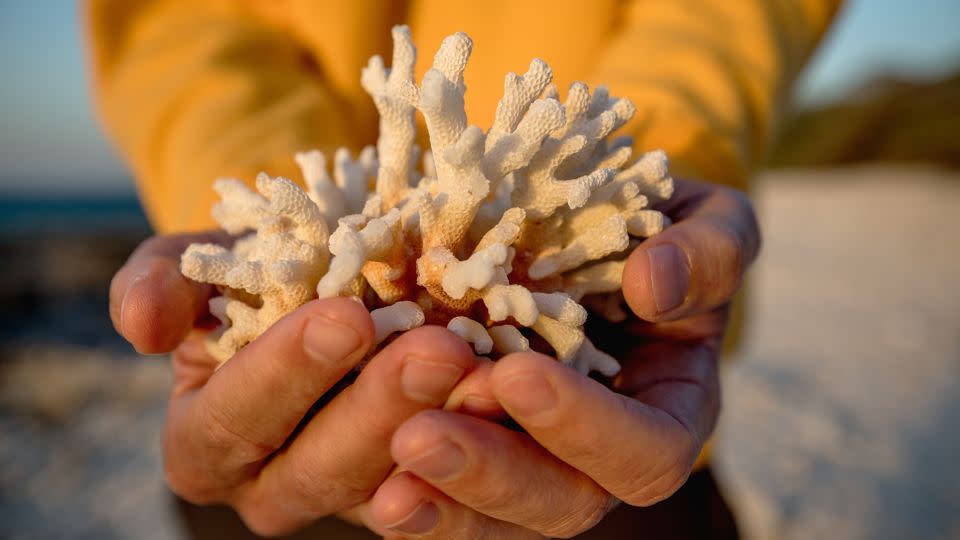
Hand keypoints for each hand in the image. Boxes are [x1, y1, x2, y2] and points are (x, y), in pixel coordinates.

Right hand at [110, 233, 490, 536]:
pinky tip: (519, 402)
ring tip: (492, 375)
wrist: (324, 283)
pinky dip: (490, 448)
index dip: (287, 371)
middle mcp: (276, 485)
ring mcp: (354, 494)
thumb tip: (141, 325)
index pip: (238, 418)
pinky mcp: (419, 490)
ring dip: (450, 437)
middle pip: (325, 467)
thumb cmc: (255, 272)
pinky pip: (455, 488)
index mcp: (208, 441)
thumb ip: (164, 283)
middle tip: (439, 348)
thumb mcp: (201, 262)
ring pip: (399, 486)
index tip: (344, 315)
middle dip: (383, 407)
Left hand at [364, 179, 760, 538]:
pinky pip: (443, 491)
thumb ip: (706, 253)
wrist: (591, 230)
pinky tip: (368, 475)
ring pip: (494, 519)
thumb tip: (653, 286)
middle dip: (490, 474)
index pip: (646, 452)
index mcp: (667, 411)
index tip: (517, 375)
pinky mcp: (475, 449)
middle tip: (420, 437)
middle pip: (560, 504)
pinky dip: (404, 487)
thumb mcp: (706, 224)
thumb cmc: (657, 230)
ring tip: (385, 464)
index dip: (585, 428)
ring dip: (438, 497)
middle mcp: (600, 456)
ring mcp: (535, 460)